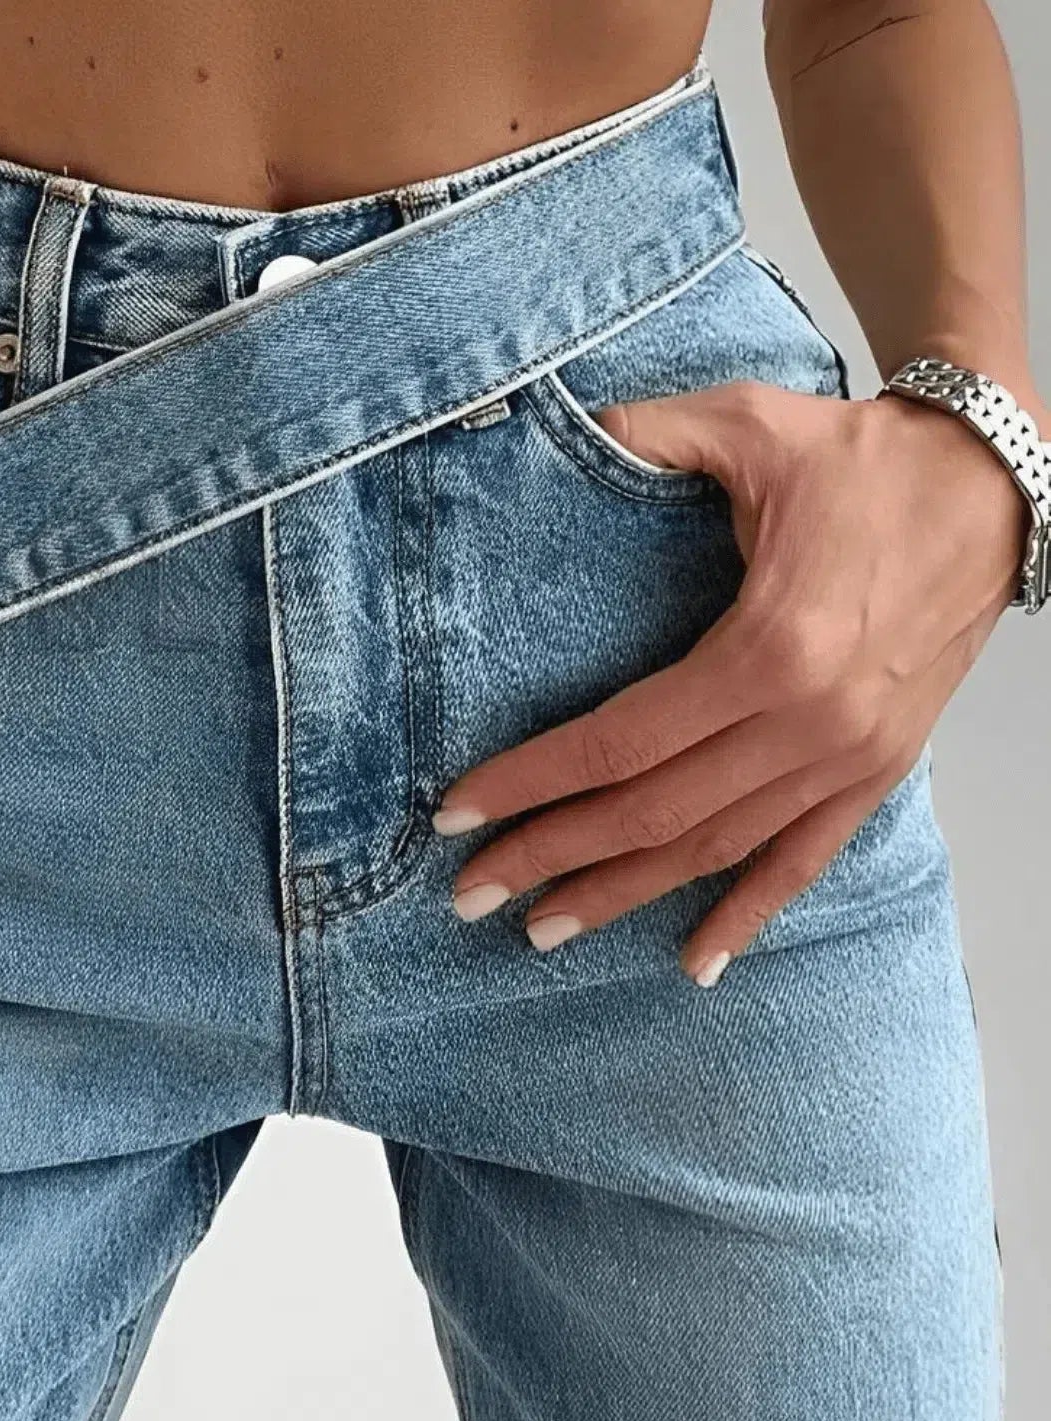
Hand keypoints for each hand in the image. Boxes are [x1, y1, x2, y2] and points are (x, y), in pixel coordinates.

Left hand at [434, 378, 1035, 985]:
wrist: (997, 480)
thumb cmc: (866, 457)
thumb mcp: (747, 425)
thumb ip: (645, 434)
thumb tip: (559, 425)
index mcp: (768, 647)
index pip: (618, 741)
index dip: (531, 782)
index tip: (459, 811)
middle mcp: (809, 722)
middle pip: (653, 813)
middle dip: (551, 856)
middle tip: (471, 892)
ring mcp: (849, 757)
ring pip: (715, 850)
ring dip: (624, 893)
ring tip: (542, 926)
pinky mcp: (879, 769)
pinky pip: (805, 859)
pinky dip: (749, 914)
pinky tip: (694, 961)